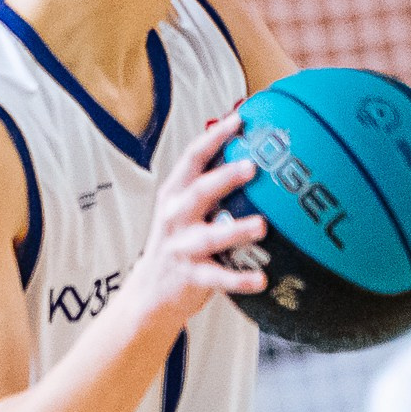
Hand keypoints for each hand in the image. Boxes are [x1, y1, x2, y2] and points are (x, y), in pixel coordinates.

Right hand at [118, 113, 265, 331]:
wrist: (148, 293)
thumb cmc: (178, 244)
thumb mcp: (184, 211)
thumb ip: (208, 186)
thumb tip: (249, 154)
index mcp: (174, 194)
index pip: (192, 158)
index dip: (215, 137)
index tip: (239, 119)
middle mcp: (175, 217)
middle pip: (199, 192)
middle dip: (225, 178)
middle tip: (252, 167)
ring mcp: (181, 247)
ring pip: (209, 236)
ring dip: (235, 231)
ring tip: (261, 225)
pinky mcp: (190, 276)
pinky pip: (217, 277)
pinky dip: (239, 279)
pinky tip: (261, 279)